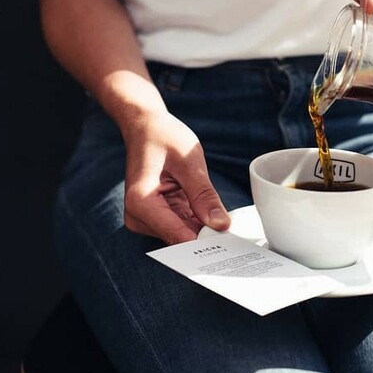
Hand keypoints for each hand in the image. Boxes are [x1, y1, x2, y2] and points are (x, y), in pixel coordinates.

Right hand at [121, 111, 229, 244]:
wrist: (145, 127)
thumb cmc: (164, 137)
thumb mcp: (190, 163)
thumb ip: (204, 196)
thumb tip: (221, 225)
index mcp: (142, 202)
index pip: (178, 236)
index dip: (206, 242)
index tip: (231, 245)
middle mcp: (138, 216)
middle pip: (179, 239)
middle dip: (207, 236)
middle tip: (235, 233)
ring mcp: (144, 218)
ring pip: (182, 235)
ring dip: (204, 229)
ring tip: (223, 219)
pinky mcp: (154, 216)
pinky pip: (181, 226)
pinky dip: (198, 222)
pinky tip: (212, 215)